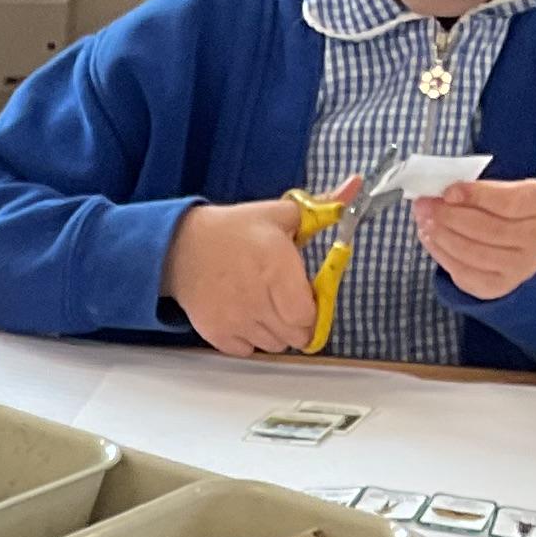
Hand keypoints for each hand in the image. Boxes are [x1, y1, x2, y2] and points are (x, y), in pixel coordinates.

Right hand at [164, 187, 339, 358]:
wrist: (179, 247)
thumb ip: (324, 206)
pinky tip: (246, 316)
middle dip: (298, 322)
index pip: (308, 316)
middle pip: (295, 336)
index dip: (312, 310)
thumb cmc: (232, 230)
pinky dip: (251, 339)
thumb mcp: (280, 213)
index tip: (306, 297)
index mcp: (277, 269)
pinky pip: (248, 350)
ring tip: (265, 307)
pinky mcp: (218, 334)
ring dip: (276, 331)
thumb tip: (356, 185)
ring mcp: (236, 320)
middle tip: (287, 302)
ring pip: (273, 345)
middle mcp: (257, 300)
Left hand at [413, 175, 535, 302]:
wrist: (522, 245)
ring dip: (441, 236)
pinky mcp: (498, 286)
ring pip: (473, 252)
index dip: (475, 197)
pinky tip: (429, 238)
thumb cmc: (507, 209)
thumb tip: (439, 195)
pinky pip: (464, 272)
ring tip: (424, 221)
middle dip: (450, 216)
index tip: (448, 192)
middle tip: (424, 206)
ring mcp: (520, 266)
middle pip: (487, 229)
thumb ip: (477, 191)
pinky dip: (441, 254)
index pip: (507, 202)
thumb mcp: (503, 189)